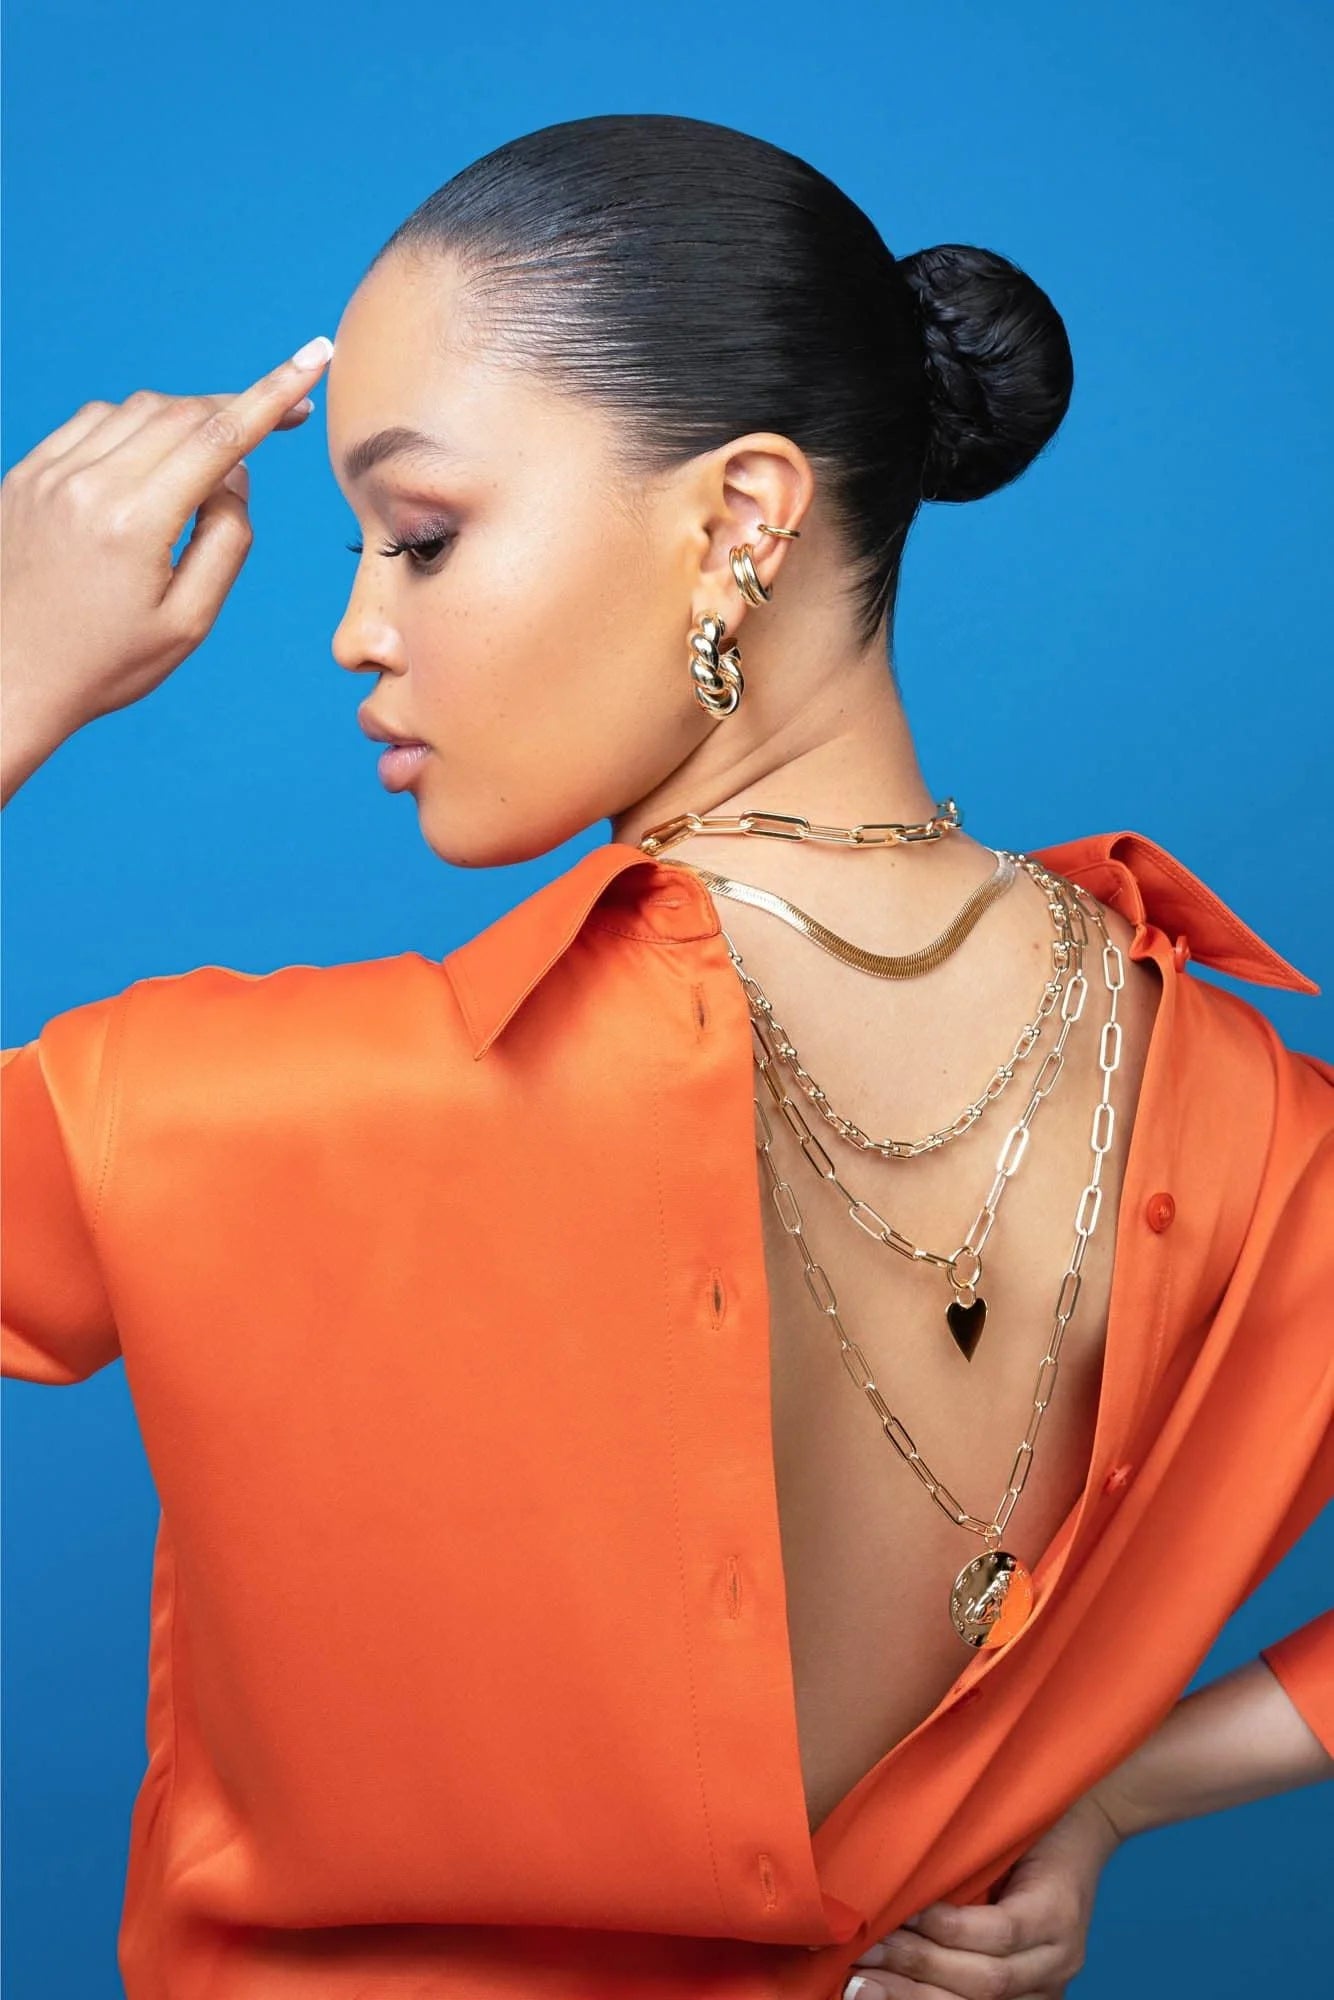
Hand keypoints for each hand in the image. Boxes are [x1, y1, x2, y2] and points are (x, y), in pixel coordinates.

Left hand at [0, 334, 332, 763]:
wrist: (8, 678)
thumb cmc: (104, 662)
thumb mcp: (188, 621)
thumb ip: (226, 541)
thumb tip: (234, 475)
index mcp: (135, 524)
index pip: (219, 437)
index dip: (272, 395)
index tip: (313, 359)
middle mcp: (88, 484)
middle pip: (183, 414)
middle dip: (238, 407)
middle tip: (282, 419)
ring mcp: (50, 473)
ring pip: (138, 409)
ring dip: (187, 420)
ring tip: (208, 464)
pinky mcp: (27, 474)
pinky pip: (93, 422)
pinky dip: (135, 428)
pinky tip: (150, 462)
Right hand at [842, 1792, 1123, 1997]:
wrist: (1077, 1813)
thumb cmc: (1012, 1862)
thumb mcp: (976, 1910)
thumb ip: (940, 1938)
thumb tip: (868, 1947)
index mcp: (1019, 1995)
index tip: (853, 1993)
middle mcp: (1041, 1989)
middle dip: (905, 1994)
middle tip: (855, 1976)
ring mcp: (1056, 1958)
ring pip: (986, 1981)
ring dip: (922, 1963)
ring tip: (878, 1943)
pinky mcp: (1059, 1916)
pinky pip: (1002, 1933)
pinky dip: (954, 1927)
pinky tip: (921, 1912)